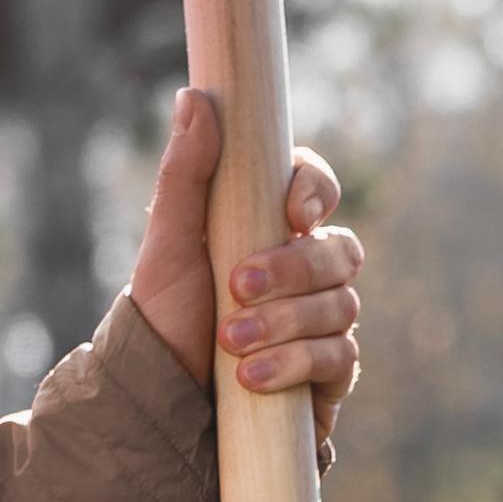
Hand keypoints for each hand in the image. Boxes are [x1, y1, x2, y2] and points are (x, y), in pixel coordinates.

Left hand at [128, 89, 363, 455]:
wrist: (159, 405)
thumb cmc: (164, 320)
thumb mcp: (167, 245)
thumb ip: (185, 175)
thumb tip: (196, 96)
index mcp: (270, 229)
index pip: (317, 190)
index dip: (316, 191)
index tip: (290, 212)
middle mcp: (305, 274)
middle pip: (340, 250)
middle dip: (291, 269)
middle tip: (237, 287)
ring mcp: (321, 325)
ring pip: (342, 304)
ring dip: (284, 322)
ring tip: (229, 342)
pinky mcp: (328, 378)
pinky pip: (341, 358)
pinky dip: (296, 363)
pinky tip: (252, 378)